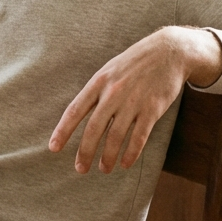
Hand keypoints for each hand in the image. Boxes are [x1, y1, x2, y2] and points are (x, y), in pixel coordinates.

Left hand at [48, 27, 221, 174]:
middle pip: (94, 128)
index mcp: (99, 82)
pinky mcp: (152, 109)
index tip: (53, 148)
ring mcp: (133, 102)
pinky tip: (125, 164)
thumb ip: (96, 91)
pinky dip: (131, 153)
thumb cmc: (134, 63)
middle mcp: (113, 93)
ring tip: (104, 168)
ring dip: (108, 157)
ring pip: (116, 136)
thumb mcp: (109, 70)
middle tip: (80, 169)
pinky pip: (139, 137)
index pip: (75, 110)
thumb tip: (79, 115)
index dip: (63, 131)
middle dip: (85, 151)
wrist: (168, 51)